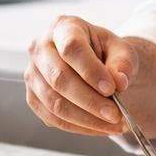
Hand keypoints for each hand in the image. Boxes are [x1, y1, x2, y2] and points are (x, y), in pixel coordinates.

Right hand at [25, 15, 138, 135]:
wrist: (93, 63)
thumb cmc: (106, 53)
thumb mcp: (122, 50)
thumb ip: (123, 64)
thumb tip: (119, 83)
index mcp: (62, 27)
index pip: (71, 48)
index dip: (91, 71)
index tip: (112, 89)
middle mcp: (40, 48)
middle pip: (59, 78)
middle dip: (90, 101)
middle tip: (116, 115)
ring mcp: (32, 74)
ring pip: (54, 103)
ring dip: (87, 119)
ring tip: (114, 125)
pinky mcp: (33, 98)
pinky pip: (54, 119)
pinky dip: (79, 127)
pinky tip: (100, 128)